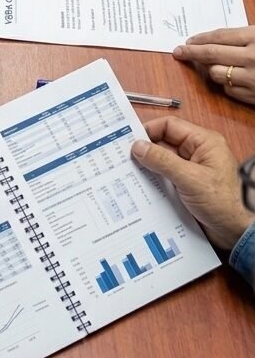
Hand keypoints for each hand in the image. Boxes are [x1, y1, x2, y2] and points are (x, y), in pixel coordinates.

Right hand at [132, 118, 251, 249]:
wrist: (234, 231)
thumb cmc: (222, 203)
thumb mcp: (189, 179)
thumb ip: (162, 161)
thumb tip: (138, 146)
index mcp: (204, 142)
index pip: (170, 126)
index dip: (149, 130)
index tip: (129, 141)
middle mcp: (198, 151)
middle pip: (165, 142)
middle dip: (146, 149)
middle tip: (123, 157)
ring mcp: (193, 167)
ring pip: (164, 159)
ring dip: (149, 165)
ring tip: (128, 171)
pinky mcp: (188, 183)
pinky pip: (166, 174)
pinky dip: (154, 178)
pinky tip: (141, 184)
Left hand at [173, 26, 254, 105]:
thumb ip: (245, 38)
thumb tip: (215, 39)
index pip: (219, 37)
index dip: (200, 39)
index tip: (188, 41)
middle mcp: (251, 57)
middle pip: (211, 54)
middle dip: (191, 52)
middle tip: (179, 52)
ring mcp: (252, 78)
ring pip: (215, 73)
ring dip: (209, 69)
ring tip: (209, 65)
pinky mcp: (253, 95)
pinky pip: (229, 90)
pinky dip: (224, 84)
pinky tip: (227, 79)